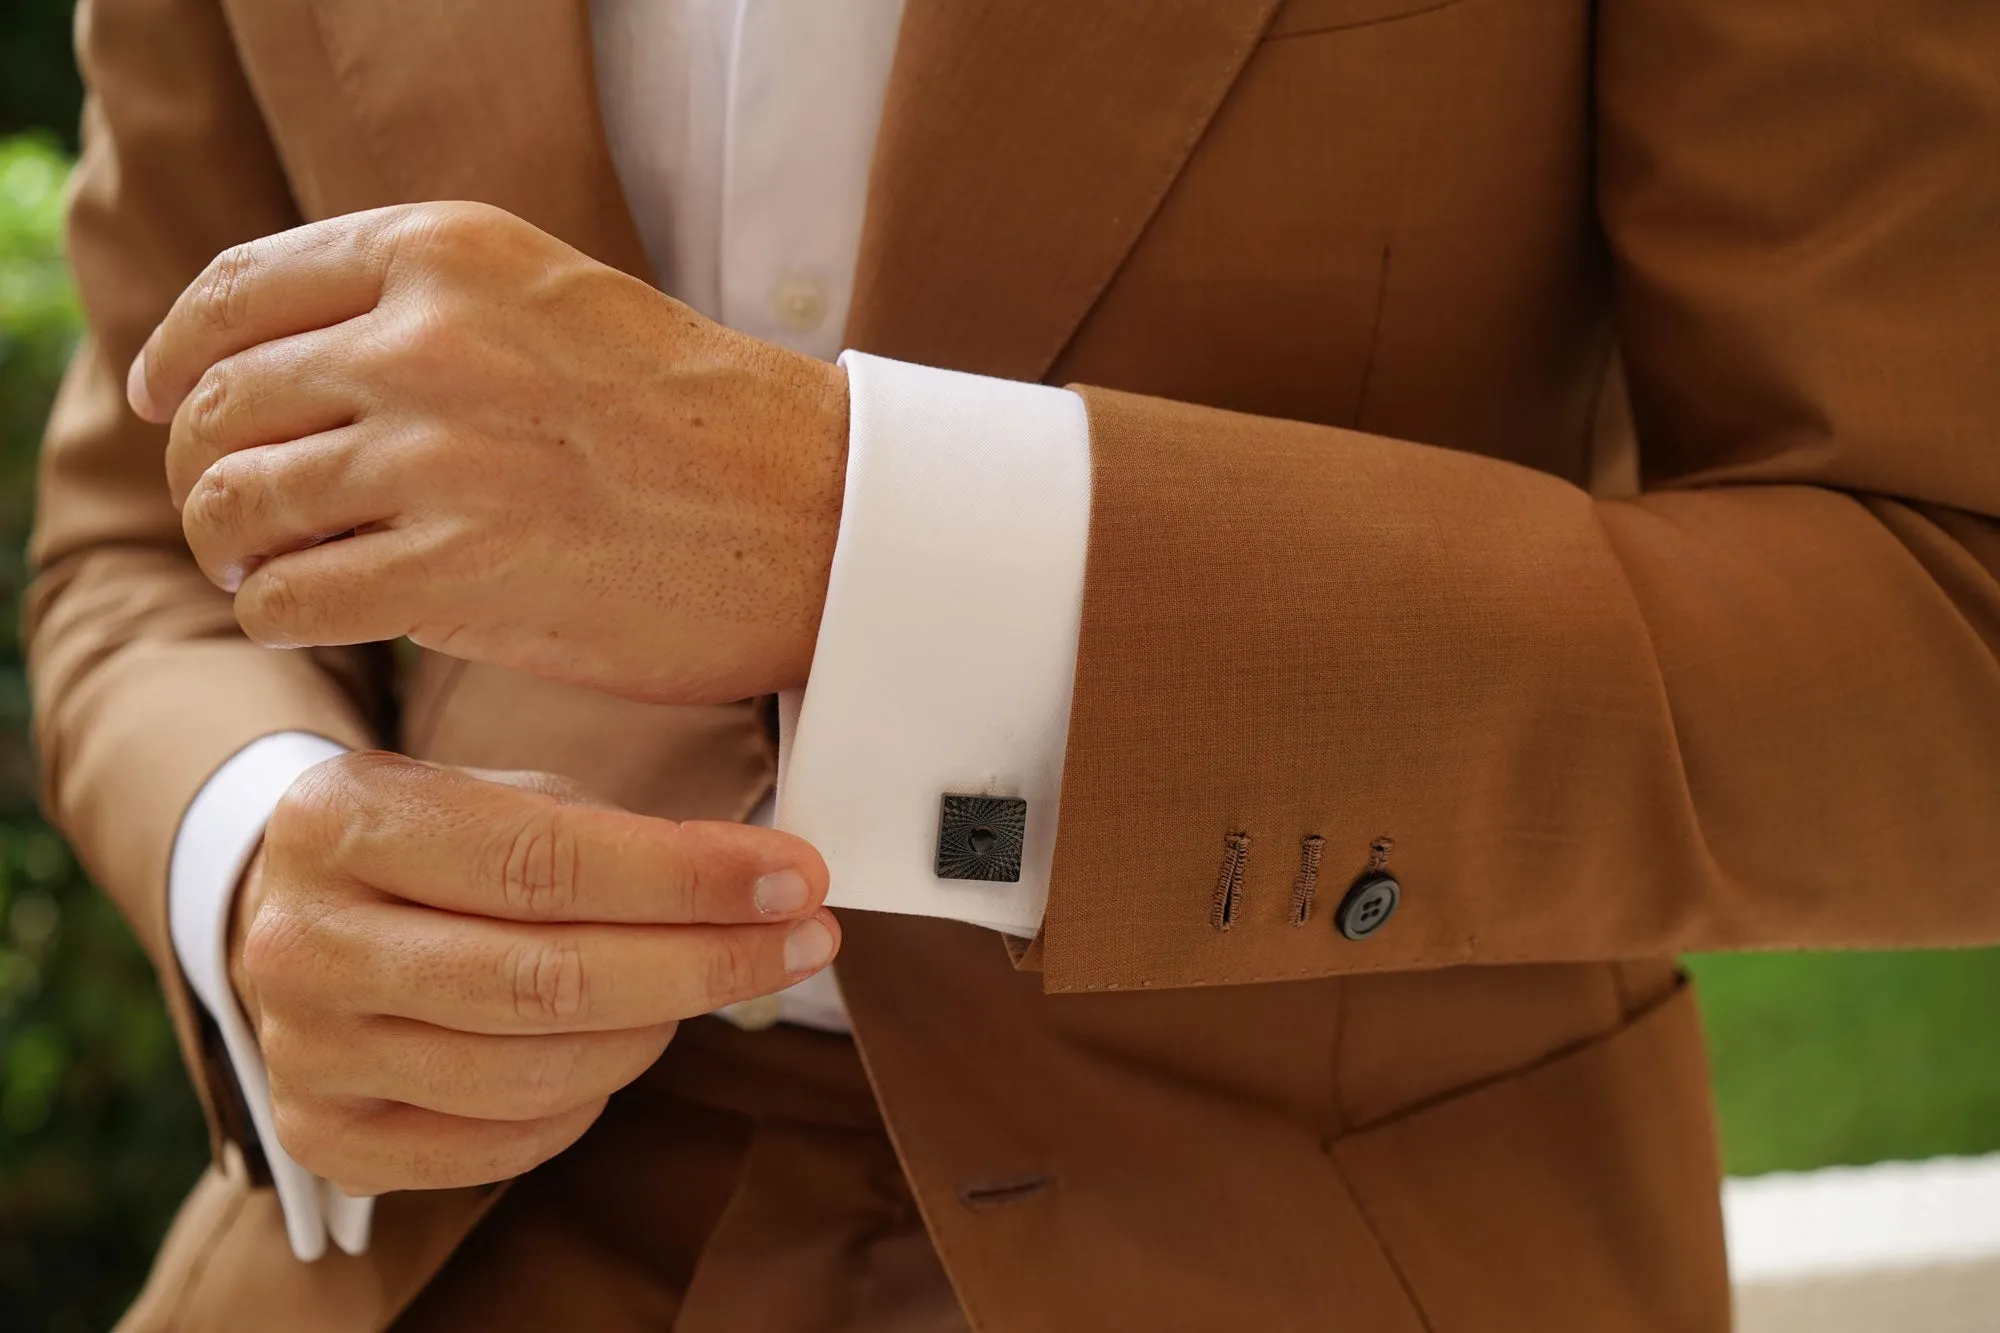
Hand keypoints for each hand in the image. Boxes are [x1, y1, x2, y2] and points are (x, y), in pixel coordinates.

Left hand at [132, 201, 848, 704]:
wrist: (818, 516)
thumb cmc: (703, 423)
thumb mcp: (559, 303)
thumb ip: (430, 309)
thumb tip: (292, 367)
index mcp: (449, 251)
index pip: (242, 291)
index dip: (176, 352)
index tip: (163, 400)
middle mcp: (426, 339)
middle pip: (220, 404)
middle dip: (202, 468)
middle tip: (234, 515)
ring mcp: (436, 457)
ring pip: (236, 505)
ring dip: (234, 549)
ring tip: (273, 571)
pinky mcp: (453, 573)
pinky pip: (287, 600)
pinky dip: (278, 616)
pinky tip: (319, 617)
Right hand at [228, 750, 838, 1194]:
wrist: (299, 912)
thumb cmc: (436, 844)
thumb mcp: (505, 794)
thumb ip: (620, 835)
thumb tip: (767, 883)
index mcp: (341, 819)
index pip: (545, 862)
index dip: (689, 880)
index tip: (796, 880)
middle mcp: (301, 941)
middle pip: (548, 979)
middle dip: (705, 963)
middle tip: (804, 942)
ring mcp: (305, 1051)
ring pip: (537, 1072)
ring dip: (659, 1030)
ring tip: (710, 982)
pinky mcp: (327, 1137)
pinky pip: (506, 1142)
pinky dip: (593, 1098)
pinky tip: (625, 1040)